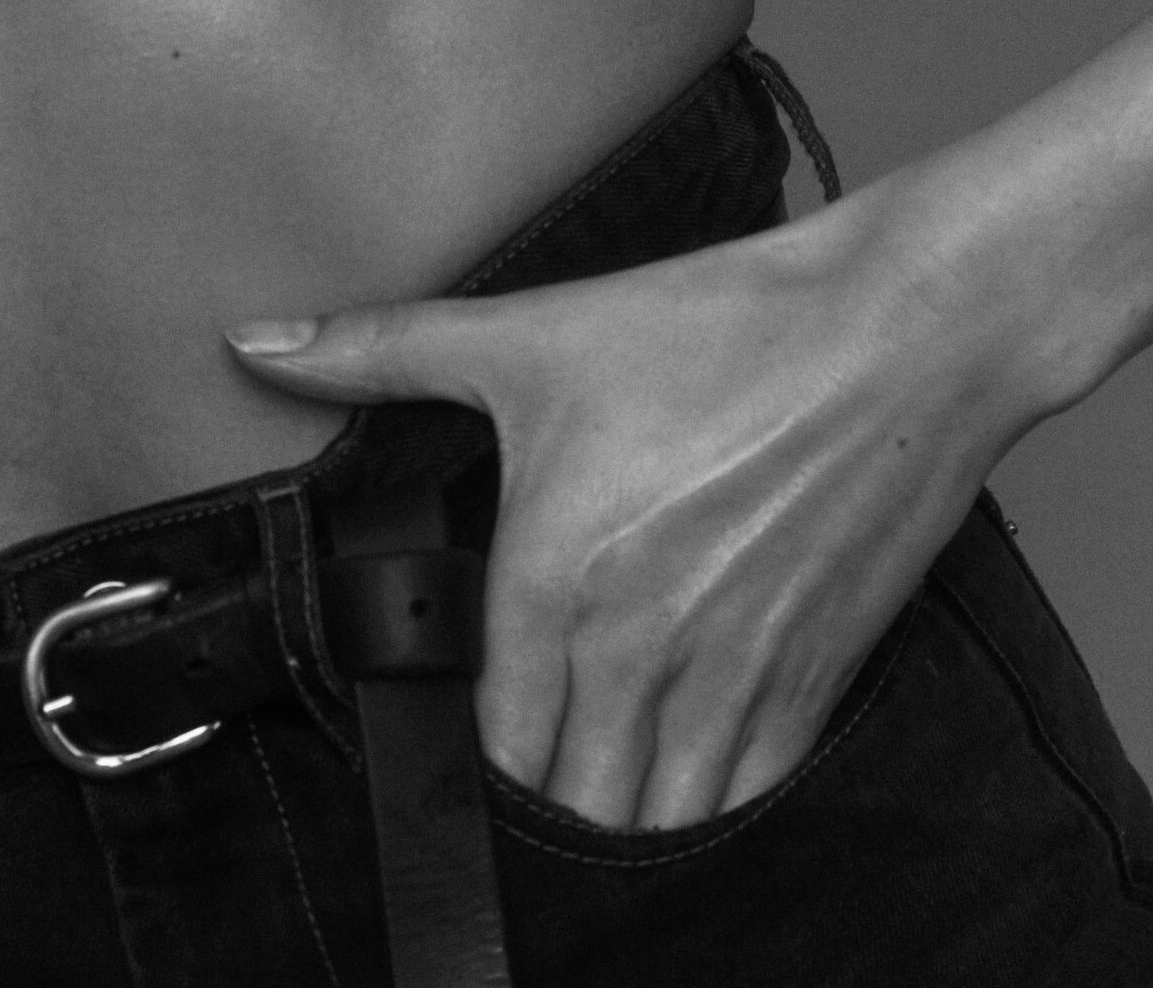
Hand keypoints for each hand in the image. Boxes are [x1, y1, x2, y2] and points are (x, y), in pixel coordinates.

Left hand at [229, 180, 1029, 832]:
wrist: (897, 333)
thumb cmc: (716, 326)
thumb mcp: (532, 332)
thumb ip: (383, 349)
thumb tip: (255, 343)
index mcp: (554, 578)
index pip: (486, 748)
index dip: (459, 775)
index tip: (449, 766)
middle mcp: (637, 650)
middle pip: (567, 807)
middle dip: (537, 813)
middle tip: (520, 790)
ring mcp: (732, 678)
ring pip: (655, 826)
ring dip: (618, 825)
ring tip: (590, 803)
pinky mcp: (811, 682)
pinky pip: (744, 801)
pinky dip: (708, 813)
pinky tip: (683, 792)